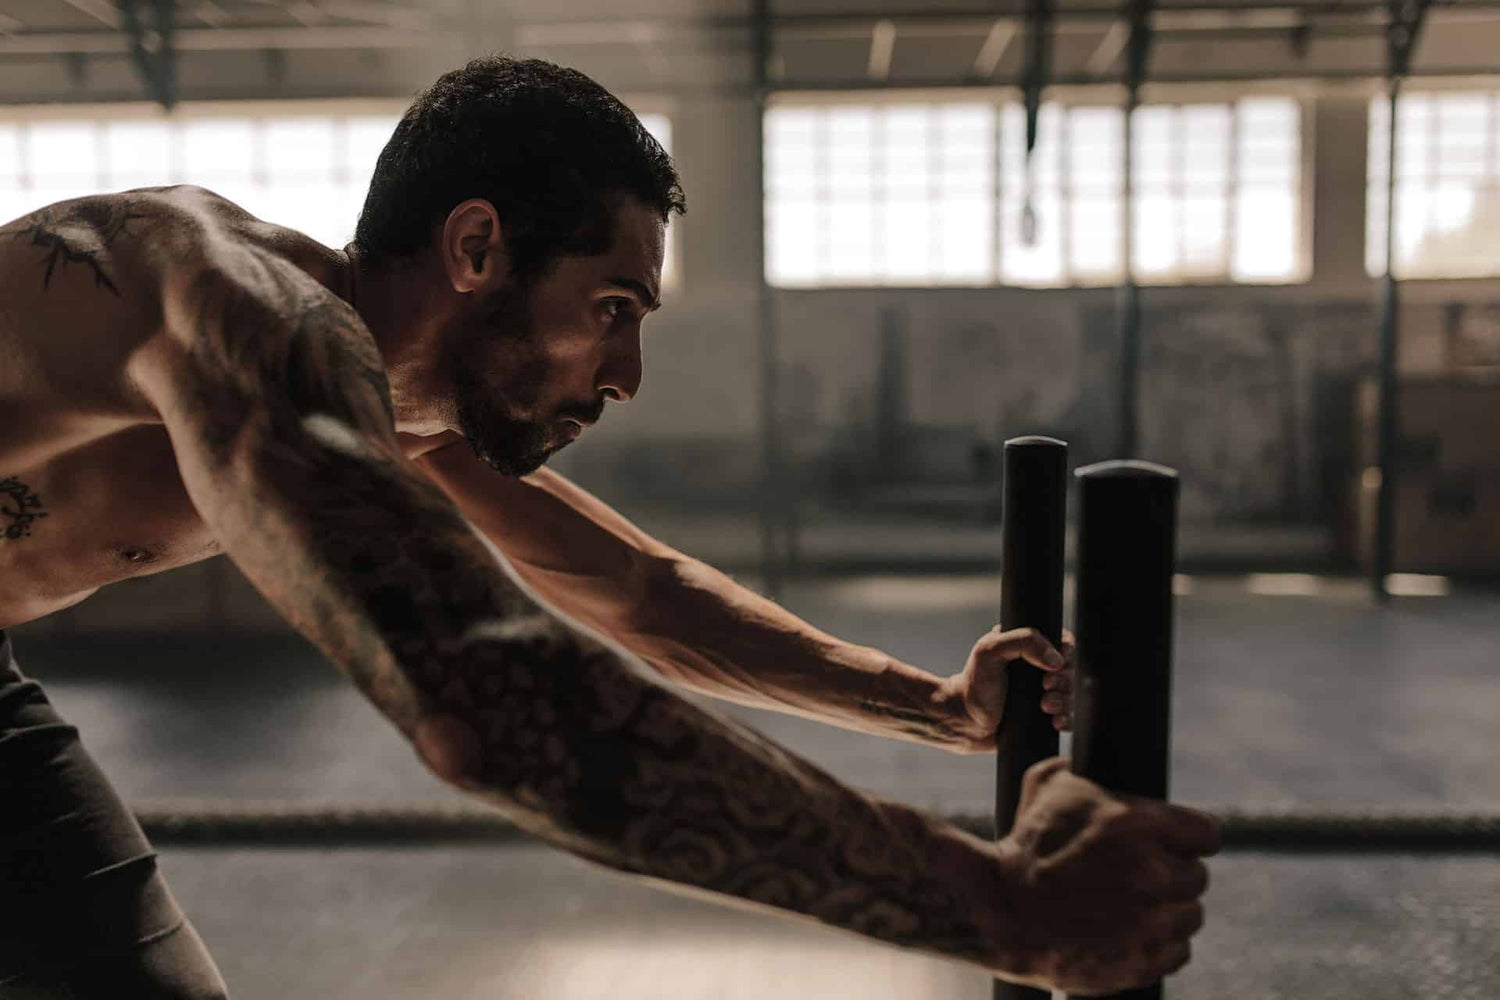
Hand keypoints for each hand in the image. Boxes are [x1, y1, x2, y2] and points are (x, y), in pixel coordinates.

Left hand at [940, 627, 1074, 752]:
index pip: (1062, 642)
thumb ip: (1022, 642)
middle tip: (1045, 688)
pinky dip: (1066, 720)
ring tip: (1044, 707)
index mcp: (1027, 647)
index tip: (1053, 667)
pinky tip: (1055, 722)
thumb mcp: (990, 651)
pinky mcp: (1043, 716)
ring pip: (1070, 694)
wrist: (965, 721)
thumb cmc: (974, 684)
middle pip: (1069, 670)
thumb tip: (1057, 659)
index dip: (1065, 654)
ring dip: (1064, 701)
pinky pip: (1067, 717)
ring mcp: (1042, 693)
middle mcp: (1037, 669)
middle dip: (1063, 681)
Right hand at [985, 758, 1221, 994]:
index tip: (1179, 842)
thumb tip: (1084, 757)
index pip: (1206, 833)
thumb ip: (1077, 768)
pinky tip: (1130, 933)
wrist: (997, 910)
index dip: (1190, 836)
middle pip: (1197, 877)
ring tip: (1134, 906)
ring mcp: (1150, 923)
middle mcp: (1153, 874)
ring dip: (1168, 911)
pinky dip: (1157, 945)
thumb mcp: (1045, 786)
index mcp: (1139, 825)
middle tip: (1142, 875)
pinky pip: (1176, 953)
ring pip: (1189, 916)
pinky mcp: (1142, 961)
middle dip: (1172, 874)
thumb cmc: (1023, 846)